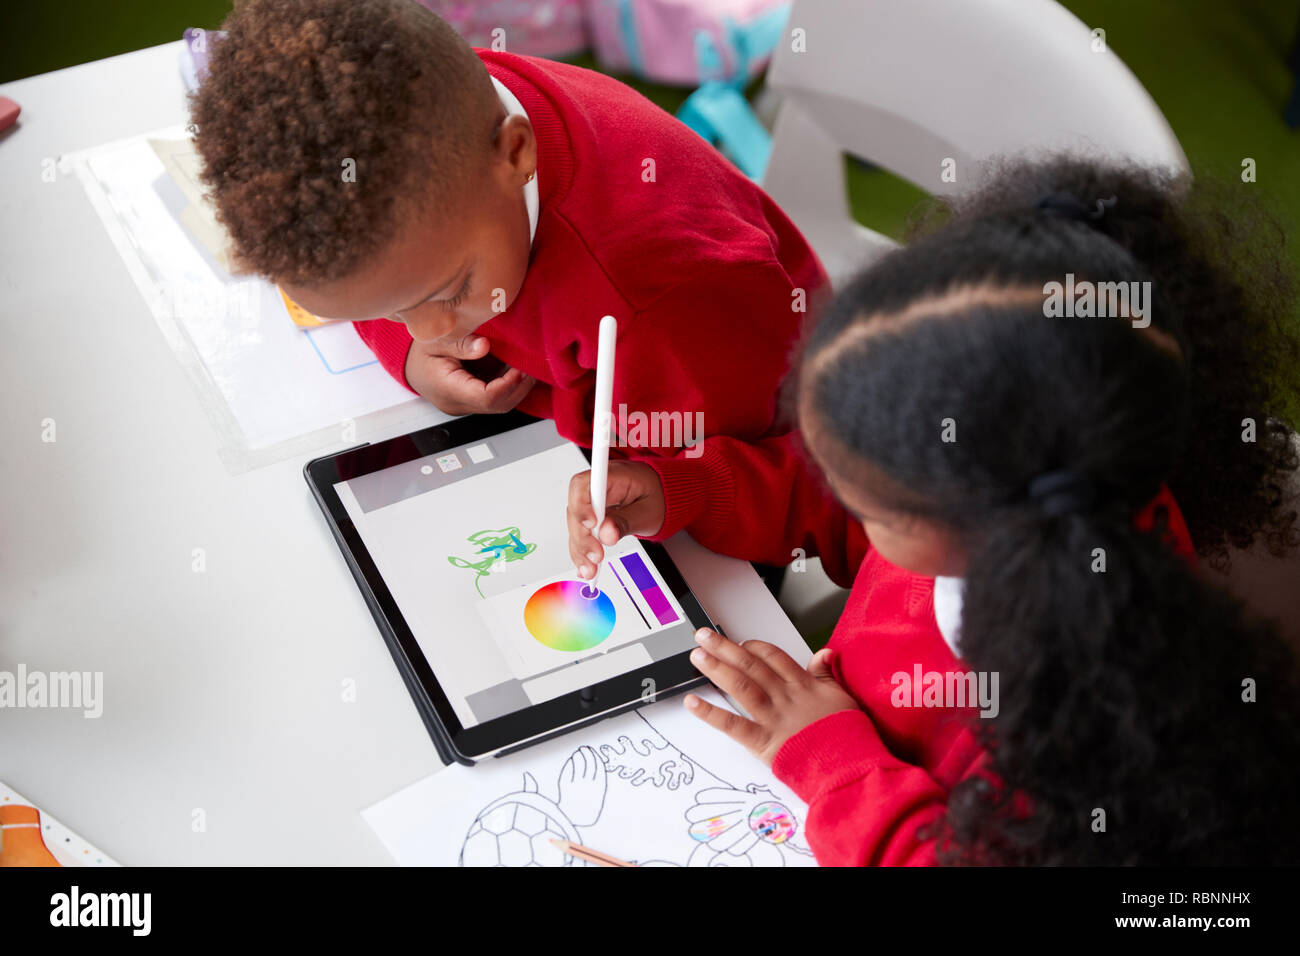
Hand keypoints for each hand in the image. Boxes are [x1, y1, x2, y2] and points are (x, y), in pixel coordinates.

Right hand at [404, 333, 534, 414]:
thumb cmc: (419, 352)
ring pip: (499, 406)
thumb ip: (460, 343)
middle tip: (532, 366)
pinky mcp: (471, 402)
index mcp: (448, 389)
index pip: (486, 398)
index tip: (520, 368)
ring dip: (517, 388)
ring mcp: (465, 406)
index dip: (508, 385)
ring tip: (529, 367)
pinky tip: (516, 370)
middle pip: (497, 406)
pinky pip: (494, 400)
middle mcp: (458, 403)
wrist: (408, 365)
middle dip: (519, 388)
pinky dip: (508, 387)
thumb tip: (485, 345)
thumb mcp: (435, 340)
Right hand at [566, 460, 664, 577]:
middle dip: (582, 537)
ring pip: (575, 525)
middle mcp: (596, 487)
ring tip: (590, 568)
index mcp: (611, 476)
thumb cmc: (657, 495)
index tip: (591, 525)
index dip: (582, 506)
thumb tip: (606, 534)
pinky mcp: (591, 517)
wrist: (662, 495)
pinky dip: (582, 551)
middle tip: (595, 556)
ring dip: (580, 549)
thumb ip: (626, 522)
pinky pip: (581, 533)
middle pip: (575, 509)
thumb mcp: (647, 511)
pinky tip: (585, 566)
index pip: (583, 485)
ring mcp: (591, 503)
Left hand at [684, 629, 861, 766]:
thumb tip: (825, 652)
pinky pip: (732, 725)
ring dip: (716, 669)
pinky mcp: (763, 742)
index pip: (773, 657)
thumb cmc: (848, 735)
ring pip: (740, 686)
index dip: (754, 647)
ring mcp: (773, 718)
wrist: (851, 765)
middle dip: (725, 648)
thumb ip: (827, 675)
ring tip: (697, 657)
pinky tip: (693, 702)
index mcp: (803, 685)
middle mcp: (785, 697)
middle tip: (703, 636)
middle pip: (751, 665)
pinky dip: (710, 713)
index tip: (740, 643)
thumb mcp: (843, 697)